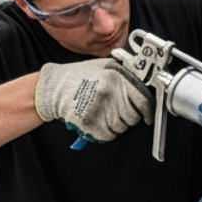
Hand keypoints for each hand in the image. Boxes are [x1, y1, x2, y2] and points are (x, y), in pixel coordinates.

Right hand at [34, 58, 153, 142]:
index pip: (143, 100)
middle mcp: (110, 91)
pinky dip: (104, 133)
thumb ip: (126, 73)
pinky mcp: (89, 122)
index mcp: (117, 76)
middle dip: (127, 117)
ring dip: (115, 125)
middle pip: (133, 117)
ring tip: (103, 113)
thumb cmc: (80, 76)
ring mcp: (99, 107)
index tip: (147, 115)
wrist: (54, 87)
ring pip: (121, 128)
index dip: (147, 111)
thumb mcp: (105, 65)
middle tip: (116, 111)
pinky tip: (96, 121)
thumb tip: (147, 84)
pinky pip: (107, 136)